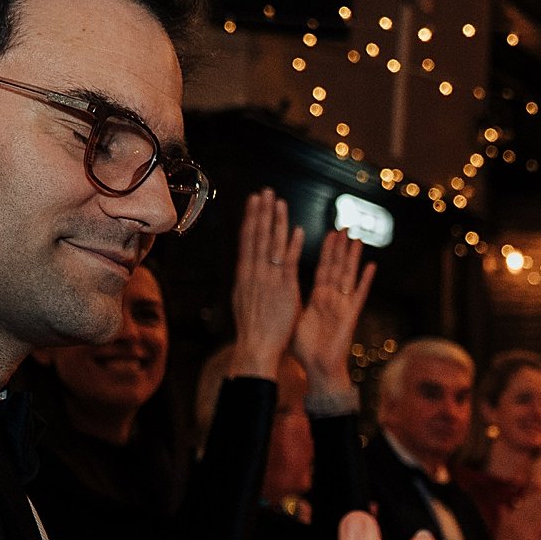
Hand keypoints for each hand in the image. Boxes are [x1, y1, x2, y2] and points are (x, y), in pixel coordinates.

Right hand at [230, 189, 305, 379]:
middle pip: (257, 236)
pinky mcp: (284, 289)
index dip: (251, 219)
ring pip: (272, 245)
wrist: (255, 347)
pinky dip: (292, 246)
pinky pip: (289, 263)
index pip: (247, 240)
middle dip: (261, 212)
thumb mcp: (243, 299)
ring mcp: (269, 280)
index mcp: (245, 275)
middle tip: (265, 192)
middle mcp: (254, 273)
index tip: (253, 202)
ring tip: (278, 202)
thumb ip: (248, 282)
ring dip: (276, 222)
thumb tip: (246, 269)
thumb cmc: (253, 328)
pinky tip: (296, 230)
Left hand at [291, 231, 375, 413]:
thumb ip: (287, 303)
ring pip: (348, 276)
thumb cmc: (305, 350)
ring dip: (353, 257)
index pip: (323, 269)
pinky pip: (359, 295)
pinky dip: (365, 281)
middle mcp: (332, 299)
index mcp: (319, 299)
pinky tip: (372, 266)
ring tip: (357, 239)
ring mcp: (343, 306)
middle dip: (341, 248)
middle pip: (337, 267)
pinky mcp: (350, 316)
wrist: (318, 369)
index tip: (329, 233)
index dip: (327, 251)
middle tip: (345, 227)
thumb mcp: (292, 319)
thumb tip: (271, 292)